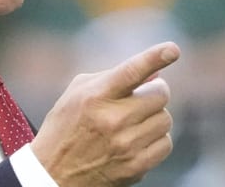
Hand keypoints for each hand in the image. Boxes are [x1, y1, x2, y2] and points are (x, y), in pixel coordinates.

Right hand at [30, 42, 180, 186]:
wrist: (51, 175)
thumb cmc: (66, 126)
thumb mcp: (79, 92)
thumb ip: (115, 76)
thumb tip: (156, 73)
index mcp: (95, 96)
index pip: (131, 71)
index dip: (154, 57)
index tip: (173, 49)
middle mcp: (111, 120)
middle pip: (160, 94)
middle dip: (154, 93)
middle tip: (140, 99)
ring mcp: (125, 145)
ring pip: (165, 119)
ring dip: (154, 118)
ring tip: (133, 123)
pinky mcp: (134, 167)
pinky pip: (165, 144)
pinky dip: (156, 140)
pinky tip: (137, 141)